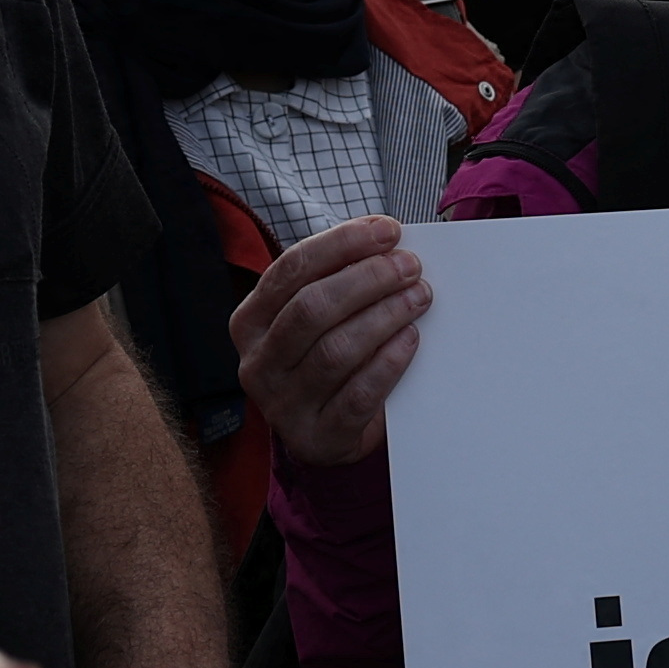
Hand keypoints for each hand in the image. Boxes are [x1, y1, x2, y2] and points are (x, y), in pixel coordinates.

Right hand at [225, 214, 427, 471]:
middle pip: (312, 307)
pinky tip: (410, 340)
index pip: (291, 269)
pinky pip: (358, 395)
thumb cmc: (326, 361)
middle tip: (410, 267)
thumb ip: (338, 283)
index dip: (342, 244)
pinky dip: (388, 363)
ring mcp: (282, 405)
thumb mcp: (316, 321)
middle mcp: (257, 363)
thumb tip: (389, 245)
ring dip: (384, 316)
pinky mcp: (317, 437)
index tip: (388, 231)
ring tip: (419, 298)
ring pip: (335, 350)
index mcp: (249, 321)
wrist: (327, 436)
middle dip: (367, 279)